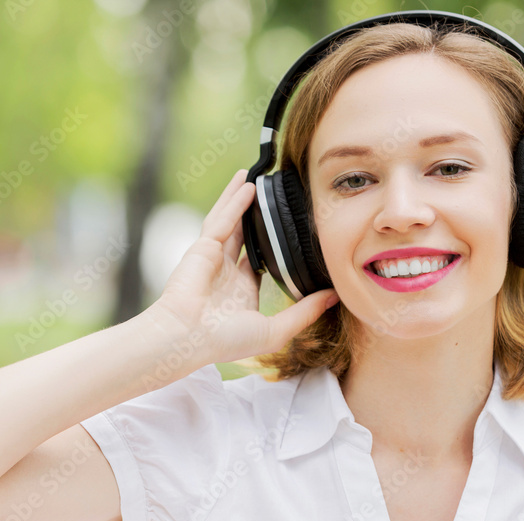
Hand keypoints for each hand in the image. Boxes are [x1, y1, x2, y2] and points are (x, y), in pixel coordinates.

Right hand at [153, 168, 338, 364]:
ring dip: (241, 199)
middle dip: (256, 216)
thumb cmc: (225, 340)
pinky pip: (222, 220)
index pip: (261, 261)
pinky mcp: (202, 247)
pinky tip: (247, 185)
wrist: (188, 337)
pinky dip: (234, 202)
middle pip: (245, 235)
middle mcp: (227, 271)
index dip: (275, 247)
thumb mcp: (276, 330)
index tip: (294, 232)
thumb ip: (305, 312)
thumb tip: (335, 296)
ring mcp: (213, 257)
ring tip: (256, 176)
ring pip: (231, 221)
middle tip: (274, 196)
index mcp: (242, 290)